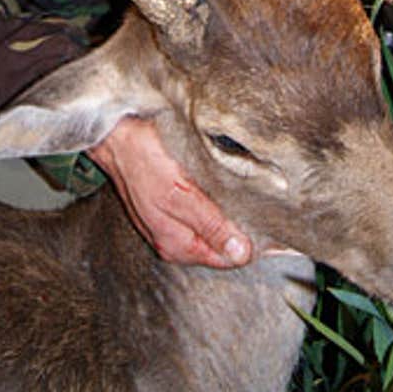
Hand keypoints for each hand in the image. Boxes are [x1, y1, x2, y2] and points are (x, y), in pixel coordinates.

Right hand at [87, 116, 252, 267]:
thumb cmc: (143, 159)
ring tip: (253, 196)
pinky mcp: (170, 205)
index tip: (278, 227)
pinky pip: (203, 213)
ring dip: (232, 214)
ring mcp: (171, 224)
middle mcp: (174, 241)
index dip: (255, 242)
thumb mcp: (179, 193)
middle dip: (244, 228)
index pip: (229, 257)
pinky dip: (218, 203)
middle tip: (268, 206)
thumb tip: (240, 253)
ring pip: (214, 227)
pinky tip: (227, 189)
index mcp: (177, 245)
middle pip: (222, 244)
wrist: (115, 134)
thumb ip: (210, 224)